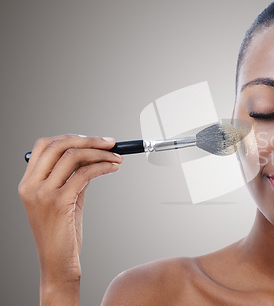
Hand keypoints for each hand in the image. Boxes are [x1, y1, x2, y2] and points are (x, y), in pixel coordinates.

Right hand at [18, 135, 122, 303]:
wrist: (58, 262)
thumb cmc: (62, 232)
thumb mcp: (65, 198)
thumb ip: (73, 176)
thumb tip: (92, 155)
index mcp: (28, 182)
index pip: (45, 145)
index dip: (71, 137)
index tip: (93, 139)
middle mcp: (30, 185)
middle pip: (59, 146)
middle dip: (89, 140)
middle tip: (111, 143)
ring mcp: (42, 194)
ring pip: (73, 157)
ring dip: (100, 153)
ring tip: (117, 157)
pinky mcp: (58, 203)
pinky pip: (84, 174)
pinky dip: (102, 167)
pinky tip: (113, 168)